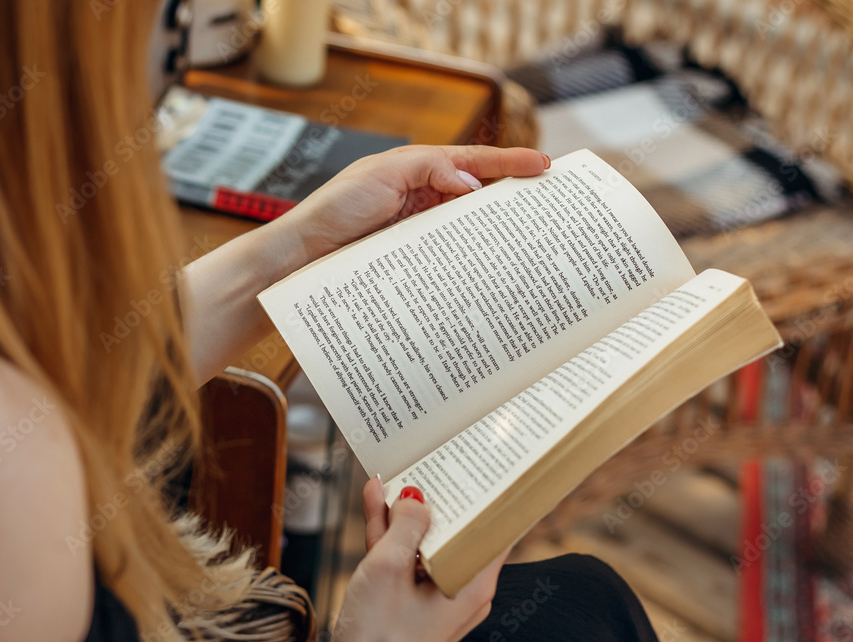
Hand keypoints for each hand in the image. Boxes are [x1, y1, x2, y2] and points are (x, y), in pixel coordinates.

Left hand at [271, 145, 549, 275]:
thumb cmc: (335, 208)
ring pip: (468, 228)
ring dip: (496, 233)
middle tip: (549, 205)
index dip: (509, 162)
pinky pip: (450, 255)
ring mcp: (419, 229)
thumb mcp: (382, 175)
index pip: (473, 161)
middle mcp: (423, 198)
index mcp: (418, 169)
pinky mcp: (413, 258)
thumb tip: (470, 183)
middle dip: (512, 198)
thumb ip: (429, 170)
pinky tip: (491, 268)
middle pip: (478, 195)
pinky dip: (471, 259)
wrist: (302, 256)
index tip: (544, 165)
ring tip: (530, 240)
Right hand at [323, 478, 509, 641]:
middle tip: (437, 458)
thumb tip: (417, 499)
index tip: (489, 465)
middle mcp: (460, 588)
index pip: (494, 528)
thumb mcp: (389, 567)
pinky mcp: (409, 602)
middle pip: (456, 531)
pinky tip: (376, 500)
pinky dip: (390, 533)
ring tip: (398, 471)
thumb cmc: (378, 637)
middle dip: (440, 495)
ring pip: (425, 542)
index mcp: (472, 582)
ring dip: (407, 510)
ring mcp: (433, 596)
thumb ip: (405, 524)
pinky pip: (405, 559)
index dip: (491, 495)